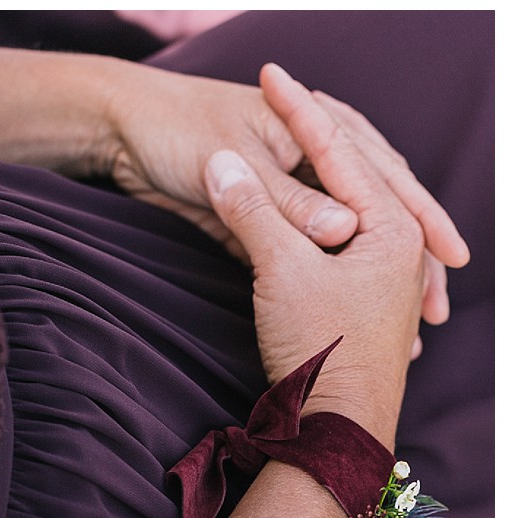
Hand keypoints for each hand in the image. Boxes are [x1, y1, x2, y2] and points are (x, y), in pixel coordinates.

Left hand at [102, 62, 467, 295]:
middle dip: (403, 259)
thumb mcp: (239, 166)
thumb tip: (341, 231)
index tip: (449, 257)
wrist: (123, 134)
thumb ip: (287, 201)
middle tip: (432, 311)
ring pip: (335, 244)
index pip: (382, 176)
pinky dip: (317, 288)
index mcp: (311, 134)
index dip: (422, 217)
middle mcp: (303, 165)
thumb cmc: (180, 133)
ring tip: (395, 328)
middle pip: (368, 214)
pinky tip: (337, 325)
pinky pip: (295, 258)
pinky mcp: (248, 225)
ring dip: (362, 283)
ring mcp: (278, 196)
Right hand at [202, 66, 427, 448]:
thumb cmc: (319, 348)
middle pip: (353, 170)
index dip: (297, 109)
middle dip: (321, 132)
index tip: (269, 75)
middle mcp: (394, 244)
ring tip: (303, 143)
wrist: (333, 429)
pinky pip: (338, 241)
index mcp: (387, 225)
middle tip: (292, 94)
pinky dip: (316, 217)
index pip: (336, 149)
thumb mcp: (280, 270)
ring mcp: (381, 276)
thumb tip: (221, 168)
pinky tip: (303, 218)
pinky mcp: (359, 303)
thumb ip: (254, 211)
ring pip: (348, 205)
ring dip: (322, 173)